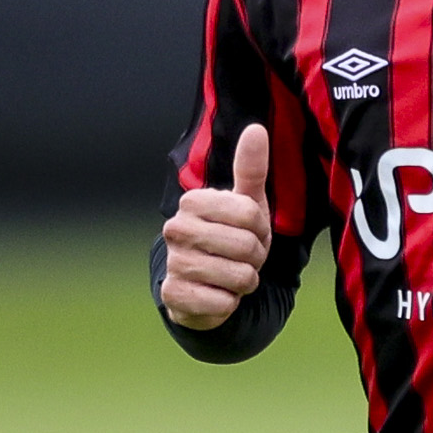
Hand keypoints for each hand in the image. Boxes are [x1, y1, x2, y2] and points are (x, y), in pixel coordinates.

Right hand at [158, 123, 273, 328]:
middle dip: (255, 258)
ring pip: (239, 277)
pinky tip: (217, 295)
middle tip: (242, 258)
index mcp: (193, 202)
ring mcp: (173, 262)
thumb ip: (251, 169)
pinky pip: (223, 303)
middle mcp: (176, 229)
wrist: (207, 284)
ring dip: (244, 282)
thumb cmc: (232, 238)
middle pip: (246, 246)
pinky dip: (229, 303)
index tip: (249, 231)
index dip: (260, 228)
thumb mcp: (247, 204)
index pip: (250, 213)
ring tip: (231, 276)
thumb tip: (256, 129)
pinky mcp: (173, 295)